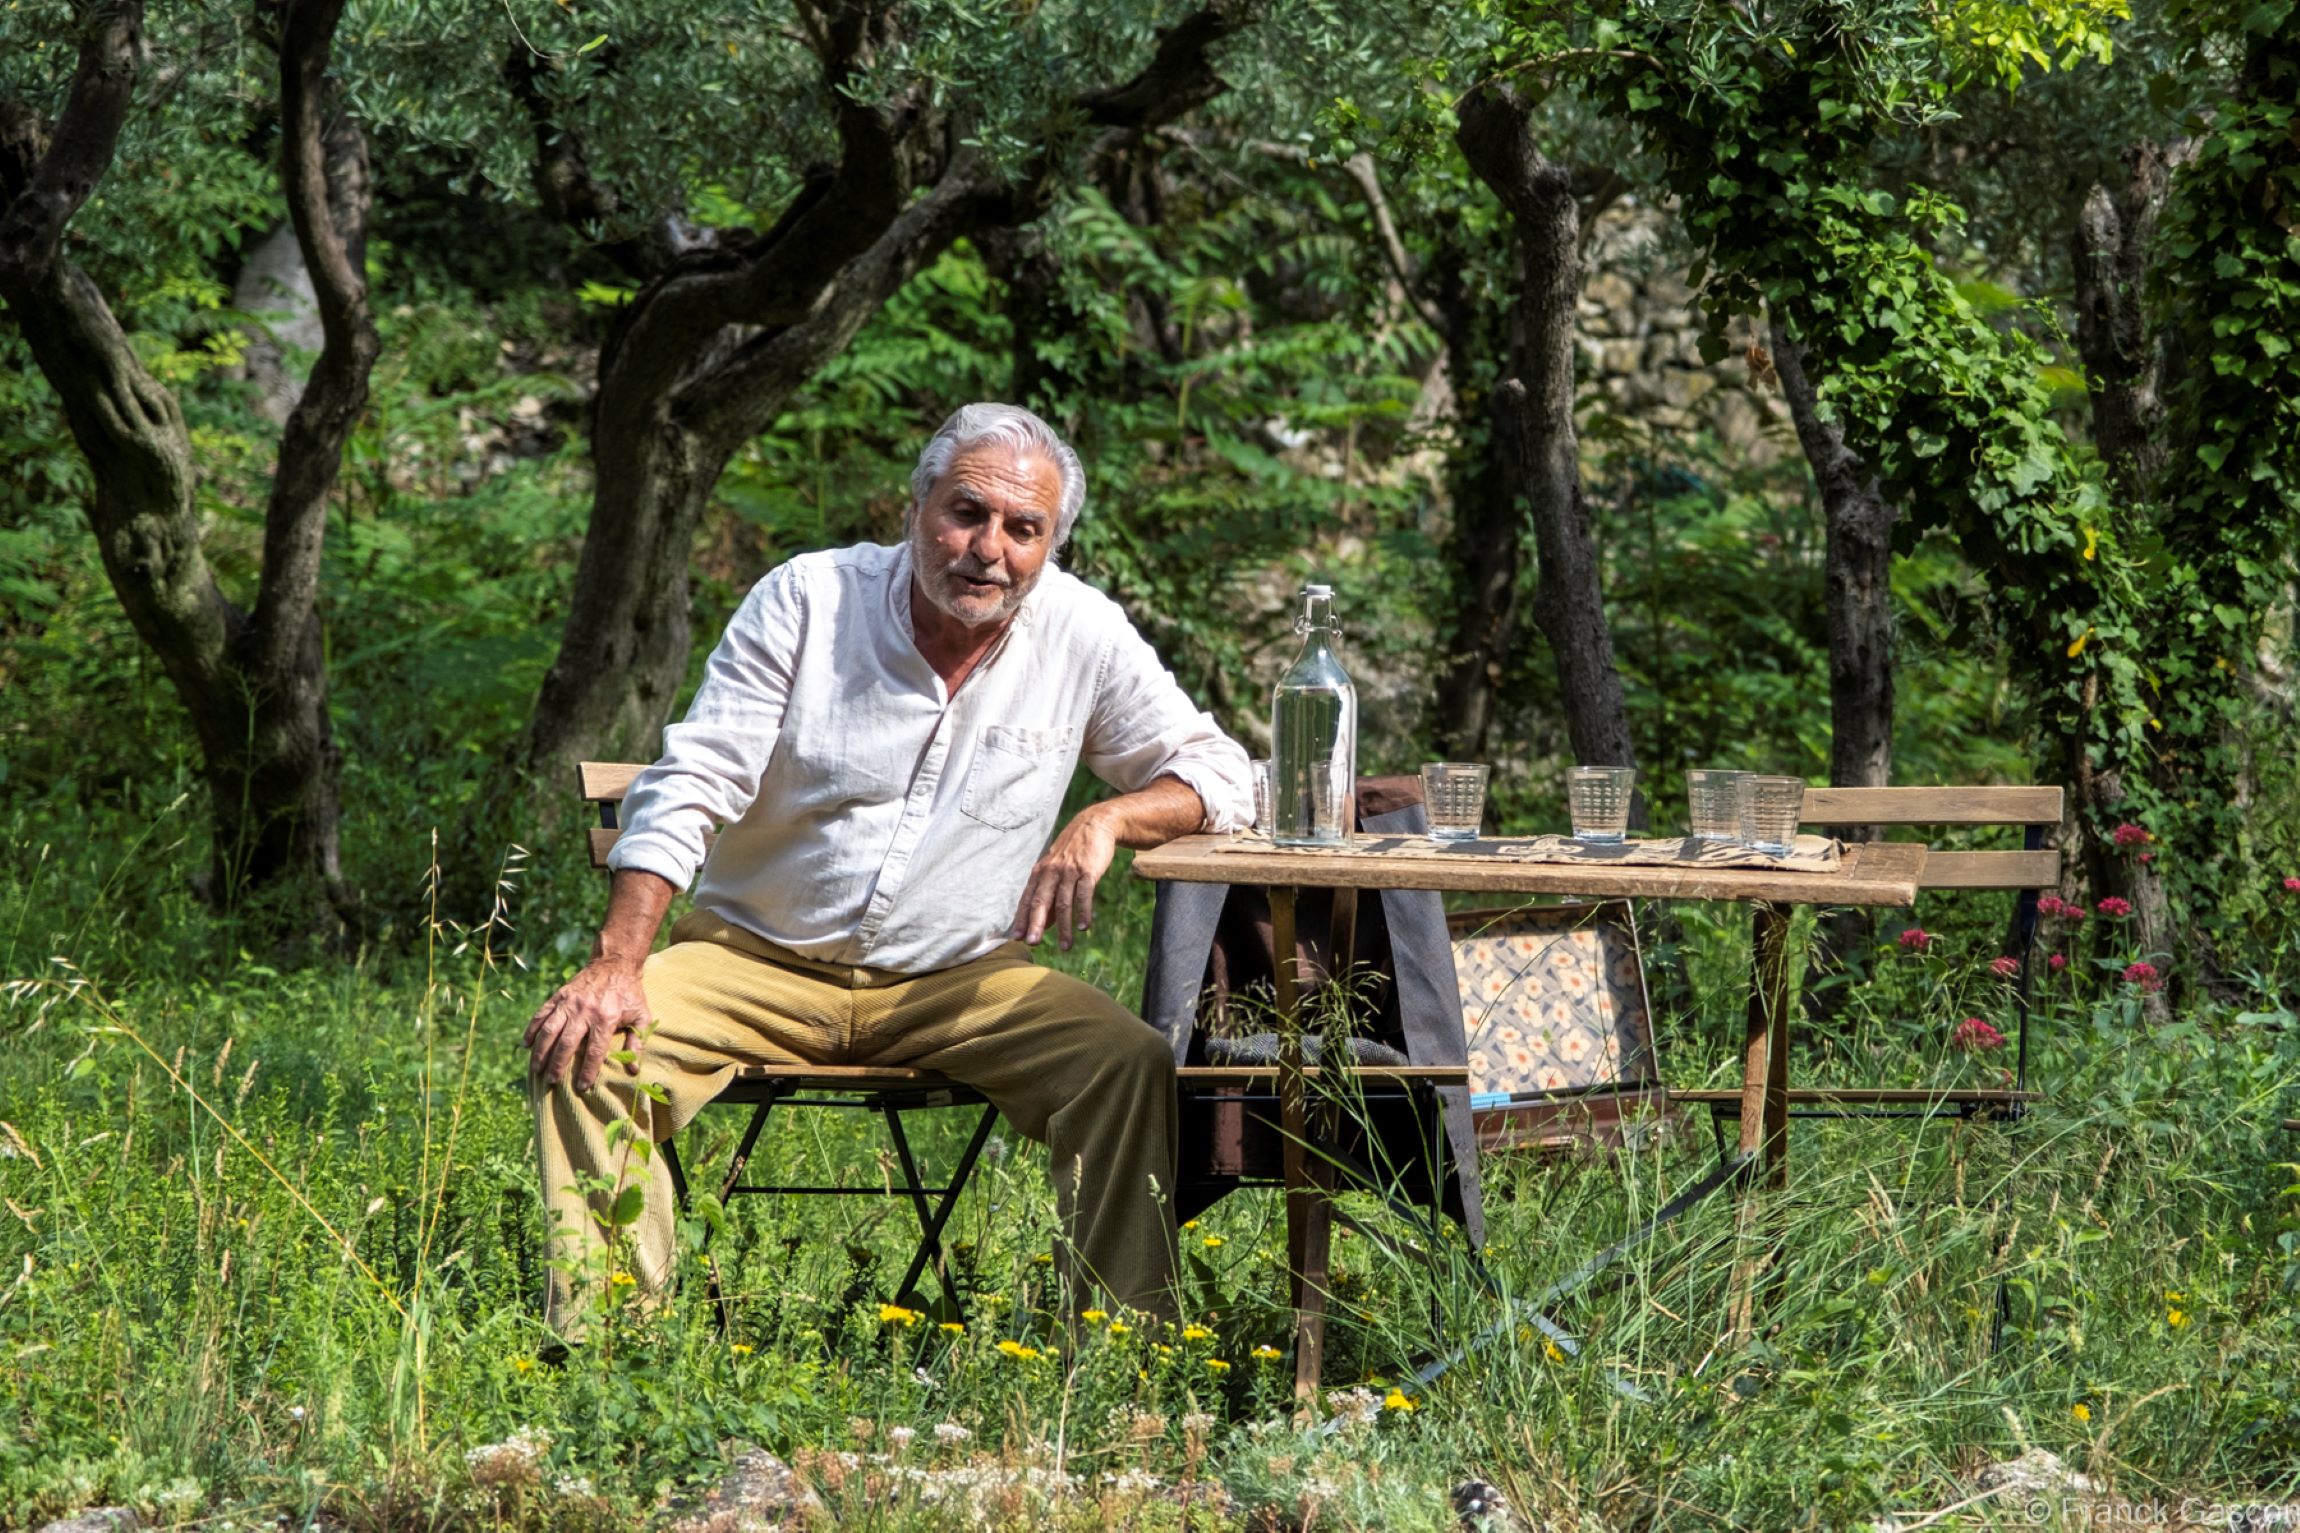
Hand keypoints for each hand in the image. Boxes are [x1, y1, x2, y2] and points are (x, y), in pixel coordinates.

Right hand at [525, 957, 650, 1092]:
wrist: (615, 963)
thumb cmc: (630, 993)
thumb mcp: (641, 1015)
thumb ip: (638, 1041)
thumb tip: (633, 1068)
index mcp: (606, 1018)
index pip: (594, 1051)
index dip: (587, 1071)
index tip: (582, 1087)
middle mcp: (584, 1011)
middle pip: (567, 1043)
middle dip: (558, 1065)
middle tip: (552, 1081)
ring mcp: (569, 1002)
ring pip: (549, 1030)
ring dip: (541, 1051)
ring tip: (536, 1069)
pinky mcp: (559, 996)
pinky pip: (541, 1014)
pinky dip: (531, 1029)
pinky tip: (526, 1045)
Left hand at [1010, 806, 1119, 950]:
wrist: (1094, 825)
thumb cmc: (1073, 853)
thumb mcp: (1056, 870)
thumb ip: (1049, 895)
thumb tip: (1043, 924)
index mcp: (1040, 872)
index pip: (1028, 899)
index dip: (1022, 918)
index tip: (1016, 937)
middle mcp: (1051, 872)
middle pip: (1041, 901)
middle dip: (1035, 924)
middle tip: (1032, 943)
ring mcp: (1069, 871)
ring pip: (1063, 902)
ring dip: (1064, 927)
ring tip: (1065, 946)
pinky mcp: (1087, 871)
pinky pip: (1084, 894)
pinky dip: (1083, 911)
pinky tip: (1084, 927)